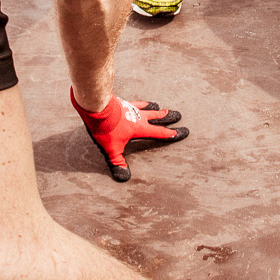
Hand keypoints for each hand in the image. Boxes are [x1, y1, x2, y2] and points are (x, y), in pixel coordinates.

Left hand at [70, 90, 187, 181]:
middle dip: (167, 117)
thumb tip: (124, 177)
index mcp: (139, 128)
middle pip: (156, 116)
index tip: (183, 132)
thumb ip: (118, 162)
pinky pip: (133, 102)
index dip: (171, 134)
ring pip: (146, 108)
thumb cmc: (105, 128)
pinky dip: (138, 103)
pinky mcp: (122, 102)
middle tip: (178, 114)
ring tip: (158, 107)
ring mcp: (130, 108)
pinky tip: (137, 103)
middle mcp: (138, 117)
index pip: (159, 132)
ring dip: (154, 109)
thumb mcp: (112, 149)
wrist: (96, 106)